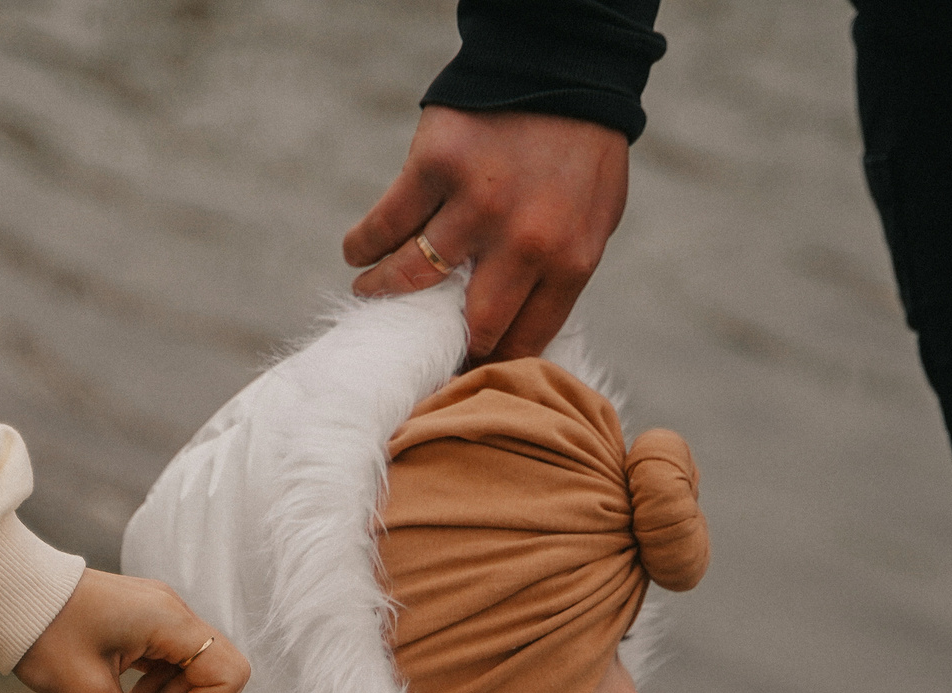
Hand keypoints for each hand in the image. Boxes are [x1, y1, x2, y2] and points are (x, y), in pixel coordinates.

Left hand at [14, 569, 248, 692]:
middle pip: (219, 675)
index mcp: (169, 620)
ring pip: (196, 673)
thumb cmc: (44, 634)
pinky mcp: (146, 623)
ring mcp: (162, 615)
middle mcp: (175, 612)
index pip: (227, 673)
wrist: (8, 594)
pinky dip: (159, 692)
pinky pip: (172, 664)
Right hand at [344, 107, 628, 363]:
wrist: (562, 66)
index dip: (487, 363)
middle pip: (470, 327)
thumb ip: (556, 277)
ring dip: (381, 293)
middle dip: (440, 343)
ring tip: (369, 294)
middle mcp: (524, 242)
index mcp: (569, 262)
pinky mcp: (434, 166)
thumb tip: (512, 333)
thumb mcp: (593, 223)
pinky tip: (359, 253)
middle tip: (416, 342)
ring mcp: (476, 204)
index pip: (521, 343)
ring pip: (410, 278)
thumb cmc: (580, 153)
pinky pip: (384, 224)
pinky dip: (363, 244)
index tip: (459, 367)